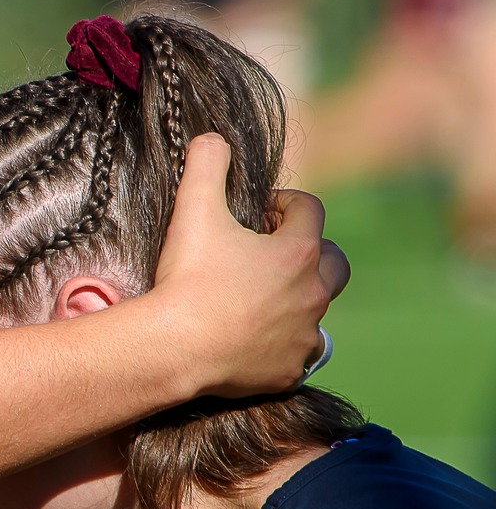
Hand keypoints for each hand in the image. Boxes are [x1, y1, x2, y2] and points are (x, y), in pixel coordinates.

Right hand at [149, 134, 340, 398]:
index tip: (256, 211)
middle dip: (310, 251)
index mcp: (298, 252)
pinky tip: (251, 338)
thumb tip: (213, 138)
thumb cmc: (188, 278)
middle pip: (334, 262)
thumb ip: (206, 163)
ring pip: (317, 310)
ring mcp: (303, 335)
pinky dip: (281, 342)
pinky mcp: (289, 370)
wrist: (175, 347)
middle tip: (267, 254)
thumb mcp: (193, 209)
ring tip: (258, 298)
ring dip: (297, 298)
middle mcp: (312, 293)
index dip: (283, 203)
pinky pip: (297, 353)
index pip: (309, 210)